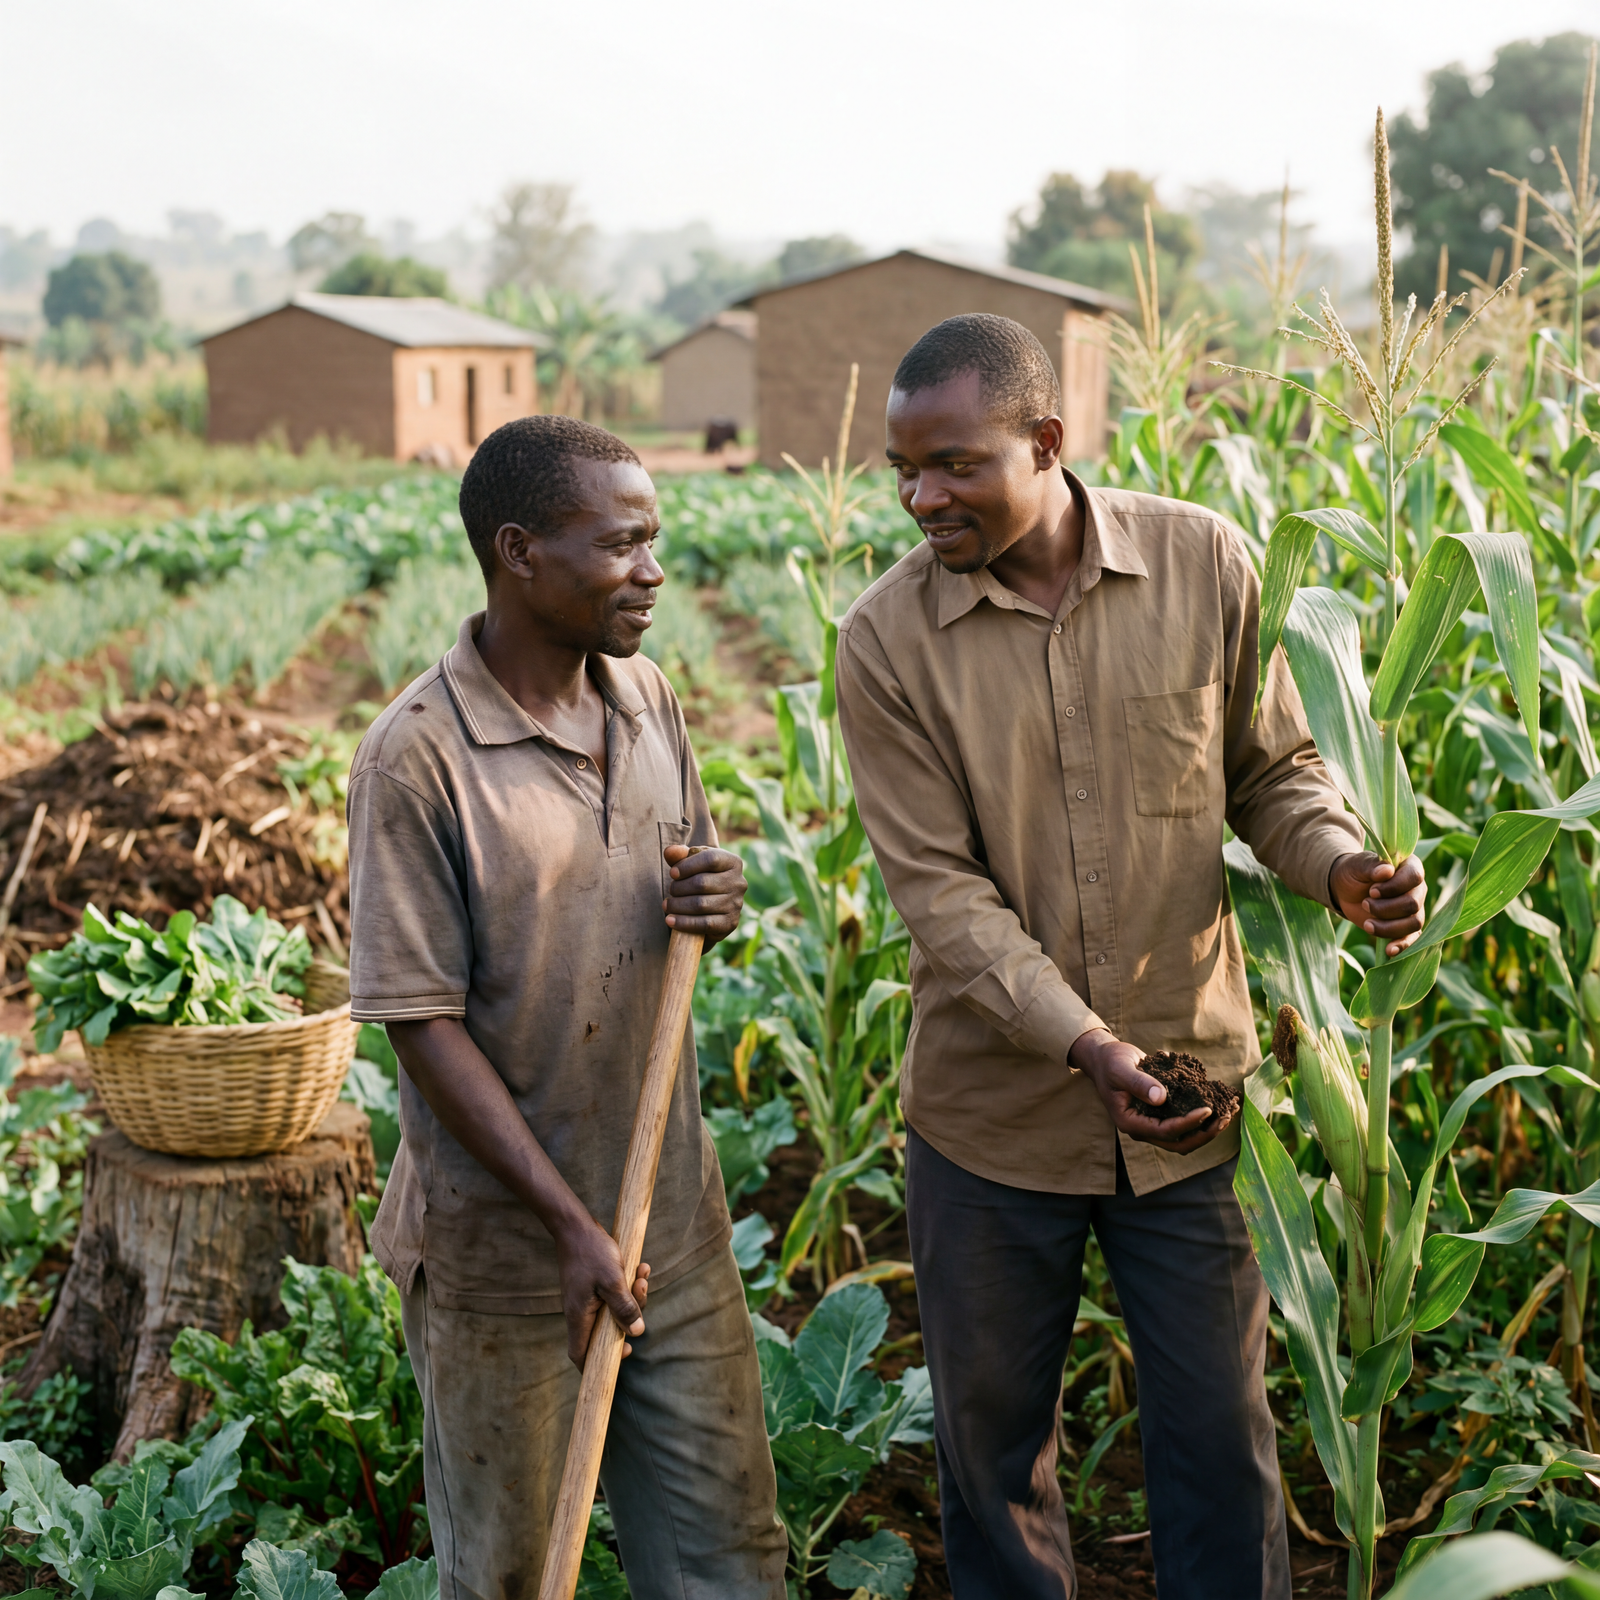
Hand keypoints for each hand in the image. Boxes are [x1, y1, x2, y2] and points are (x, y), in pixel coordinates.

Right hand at [554, 1214, 649, 1368]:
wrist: (575, 1225)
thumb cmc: (591, 1252)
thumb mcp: (613, 1280)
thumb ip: (624, 1308)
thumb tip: (637, 1333)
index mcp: (579, 1316)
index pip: (580, 1354)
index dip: (599, 1363)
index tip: (624, 1352)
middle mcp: (579, 1311)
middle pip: (604, 1332)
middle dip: (629, 1317)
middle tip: (641, 1295)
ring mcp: (585, 1299)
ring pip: (612, 1310)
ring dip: (632, 1296)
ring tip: (642, 1276)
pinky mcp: (590, 1286)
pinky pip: (612, 1294)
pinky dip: (627, 1286)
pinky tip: (640, 1269)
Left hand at [663, 844, 746, 948]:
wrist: (712, 906)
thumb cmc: (700, 877)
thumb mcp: (692, 863)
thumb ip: (680, 855)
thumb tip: (669, 851)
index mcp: (732, 862)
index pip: (710, 859)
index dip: (688, 866)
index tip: (672, 873)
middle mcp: (739, 882)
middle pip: (702, 883)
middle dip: (679, 887)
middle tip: (670, 891)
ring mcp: (736, 904)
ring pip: (701, 904)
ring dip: (678, 905)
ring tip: (667, 905)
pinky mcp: (730, 923)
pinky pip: (705, 924)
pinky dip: (684, 923)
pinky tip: (670, 920)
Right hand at [1069, 1028, 1230, 1154]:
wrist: (1106, 1058)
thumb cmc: (1111, 1062)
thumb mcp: (1120, 1069)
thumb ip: (1138, 1083)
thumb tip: (1161, 1098)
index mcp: (1130, 1122)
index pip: (1164, 1131)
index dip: (1187, 1123)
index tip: (1207, 1109)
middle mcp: (1143, 1129)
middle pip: (1179, 1143)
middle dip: (1204, 1134)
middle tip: (1225, 1118)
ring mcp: (1153, 1123)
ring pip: (1185, 1137)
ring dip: (1208, 1129)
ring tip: (1228, 1113)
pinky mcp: (1162, 1115)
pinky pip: (1185, 1124)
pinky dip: (1203, 1118)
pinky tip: (1220, 1104)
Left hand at [1330, 852, 1426, 956]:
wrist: (1345, 890)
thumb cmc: (1353, 873)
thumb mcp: (1356, 865)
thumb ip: (1371, 865)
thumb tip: (1387, 871)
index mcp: (1409, 867)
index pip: (1414, 877)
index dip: (1393, 887)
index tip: (1372, 891)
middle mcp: (1417, 888)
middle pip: (1413, 904)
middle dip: (1386, 908)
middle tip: (1365, 904)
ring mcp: (1414, 909)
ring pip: (1414, 923)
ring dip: (1389, 927)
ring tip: (1367, 924)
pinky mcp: (1406, 926)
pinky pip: (1412, 938)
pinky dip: (1403, 945)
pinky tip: (1389, 950)